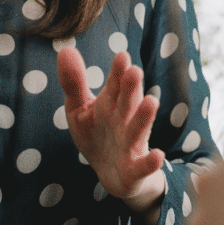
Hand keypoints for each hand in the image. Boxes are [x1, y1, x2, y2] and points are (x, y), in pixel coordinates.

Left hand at [57, 48, 165, 213]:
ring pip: (138, 130)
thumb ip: (74, 82)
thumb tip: (65, 49)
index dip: (118, 71)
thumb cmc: (97, 135)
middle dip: (131, 88)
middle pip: (128, 102)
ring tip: (151, 102)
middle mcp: (124, 120)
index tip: (121, 56)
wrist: (113, 174)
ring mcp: (132, 144)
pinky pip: (144, 165)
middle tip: (134, 71)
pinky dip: (151, 162)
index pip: (115, 84)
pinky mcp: (135, 168)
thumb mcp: (79, 109)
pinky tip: (158, 155)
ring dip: (144, 117)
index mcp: (112, 103)